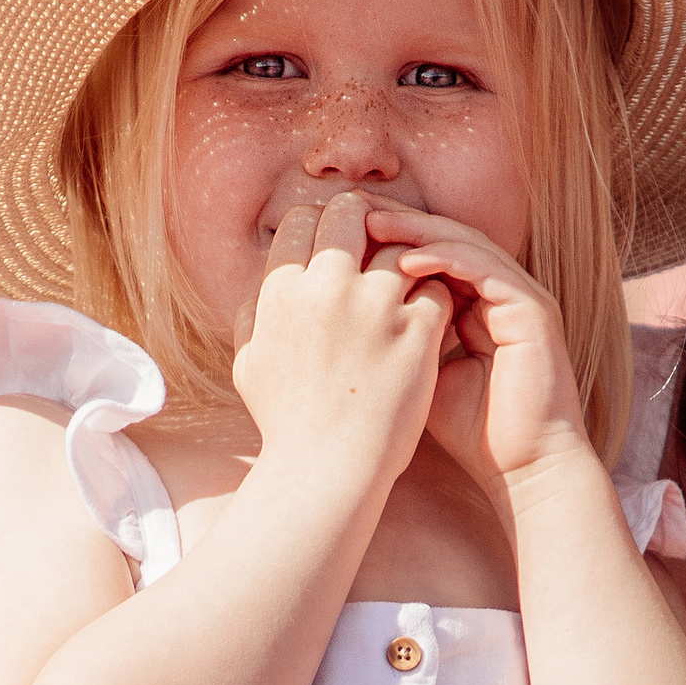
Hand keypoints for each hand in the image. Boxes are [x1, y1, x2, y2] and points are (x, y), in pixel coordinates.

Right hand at [232, 192, 449, 499]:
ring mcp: (374, 308)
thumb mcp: (249, 365)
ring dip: (407, 260)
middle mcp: (325, 290)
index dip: (321, 223)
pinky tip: (430, 316)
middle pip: (352, 213)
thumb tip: (262, 289)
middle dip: (368, 221)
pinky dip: (436, 295)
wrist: (326, 471)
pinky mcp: (416, 332)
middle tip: (380, 241)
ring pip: (401, 246)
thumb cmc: (287, 423)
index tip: (337, 240)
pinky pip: (437, 287)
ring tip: (409, 283)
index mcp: (280, 292)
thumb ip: (254, 318)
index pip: (302, 219)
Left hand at [360, 200, 593, 499]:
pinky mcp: (533, 311)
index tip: (338, 233)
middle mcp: (501, 293)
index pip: (430, 254)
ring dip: (417, 230)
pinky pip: (487, 269)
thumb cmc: (474, 434)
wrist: (525, 470)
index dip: (387, 239)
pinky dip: (446, 259)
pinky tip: (404, 258)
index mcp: (476, 304)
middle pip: (446, 237)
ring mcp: (521, 298)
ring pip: (465, 244)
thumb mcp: (420, 376)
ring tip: (371, 222)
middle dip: (398, 221)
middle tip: (351, 208)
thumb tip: (342, 322)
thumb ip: (397, 342)